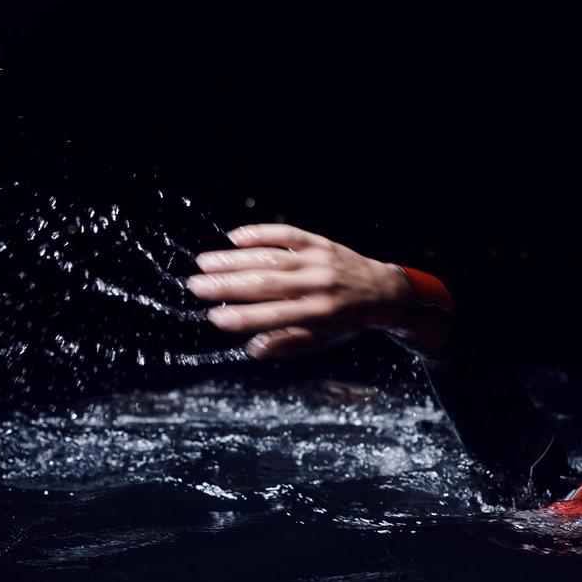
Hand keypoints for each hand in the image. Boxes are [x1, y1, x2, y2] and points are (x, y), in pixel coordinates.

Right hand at [188, 224, 414, 358]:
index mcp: (320, 313)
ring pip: (270, 258)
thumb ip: (289, 343)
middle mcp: (318, 285)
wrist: (384, 291)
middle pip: (266, 284)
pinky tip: (235, 238)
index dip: (243, 317)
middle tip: (196, 286)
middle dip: (228, 285)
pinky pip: (287, 234)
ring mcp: (318, 261)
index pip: (274, 316)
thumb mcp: (325, 340)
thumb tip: (253, 348)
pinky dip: (260, 234)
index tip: (215, 317)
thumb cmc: (348, 320)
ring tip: (204, 263)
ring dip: (234, 260)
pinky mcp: (320, 243)